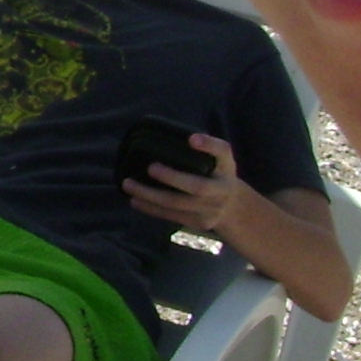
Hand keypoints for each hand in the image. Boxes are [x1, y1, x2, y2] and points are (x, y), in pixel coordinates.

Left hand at [124, 132, 242, 238]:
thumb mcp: (222, 158)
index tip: (191, 139)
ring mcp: (210, 210)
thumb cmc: (219, 174)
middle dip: (172, 177)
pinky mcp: (197, 222)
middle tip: (150, 168)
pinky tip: (135, 200)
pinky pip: (171, 215)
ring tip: (129, 184)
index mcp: (227, 167)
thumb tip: (188, 138)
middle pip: (197, 186)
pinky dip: (151, 208)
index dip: (208, 146)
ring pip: (177, 204)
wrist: (232, 208)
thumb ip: (209, 146)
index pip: (222, 153)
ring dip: (150, 195)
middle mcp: (221, 191)